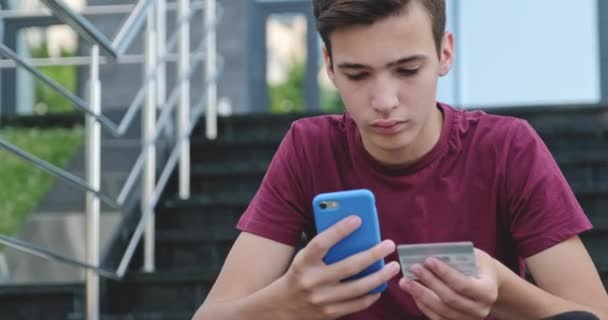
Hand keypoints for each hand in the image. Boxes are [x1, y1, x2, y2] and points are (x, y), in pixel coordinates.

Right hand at [274, 216, 399, 319]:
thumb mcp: (304, 258)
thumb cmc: (299, 275)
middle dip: (372, 254)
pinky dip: (371, 295)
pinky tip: (379, 286)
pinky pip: (356, 304)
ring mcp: (322, 299)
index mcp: (303, 262)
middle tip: (389, 245)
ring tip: (393, 266)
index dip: (339, 230)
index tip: (358, 219)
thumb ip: (324, 249)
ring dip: (379, 276)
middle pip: (348, 266)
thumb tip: (355, 235)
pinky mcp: (329, 314)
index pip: (321, 243)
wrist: (282, 307)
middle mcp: (312, 281)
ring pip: (357, 288)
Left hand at [398, 248, 499, 319]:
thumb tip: (428, 254)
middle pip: (449, 299)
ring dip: (420, 295)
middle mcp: (480, 310)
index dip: (444, 273)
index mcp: (488, 291)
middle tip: (413, 268)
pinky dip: (422, 305)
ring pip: (441, 311)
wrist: (488, 283)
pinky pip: (436, 317)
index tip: (428, 260)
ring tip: (405, 281)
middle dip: (429, 282)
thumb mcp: (474, 256)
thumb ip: (456, 256)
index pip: (463, 285)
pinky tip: (412, 292)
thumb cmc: (478, 265)